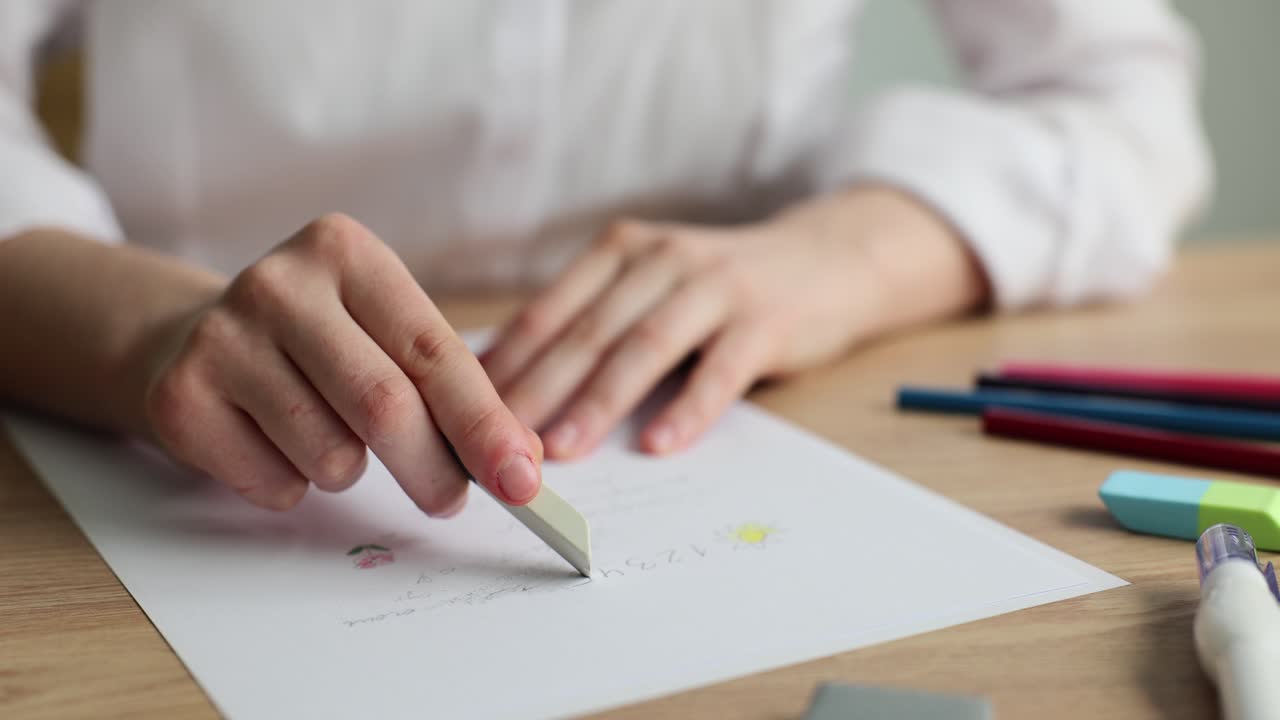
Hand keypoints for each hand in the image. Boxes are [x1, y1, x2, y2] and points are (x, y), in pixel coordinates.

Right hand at [140, 214, 541, 512]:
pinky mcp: (181, 397)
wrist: (193, 339)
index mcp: (346, 252)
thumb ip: (453, 391)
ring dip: (350, 472)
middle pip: (384, 406)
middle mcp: (279, 284)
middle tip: (451, 500)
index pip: (434, 352)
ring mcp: (221, 337)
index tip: (522, 480)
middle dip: (434, 470)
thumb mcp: (385, 335)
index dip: (484, 425)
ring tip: (330, 437)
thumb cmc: (319, 343)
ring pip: (331, 455)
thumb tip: (521, 464)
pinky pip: (276, 484)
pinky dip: (295, 487)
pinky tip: (274, 444)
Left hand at [481, 187, 987, 459]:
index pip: (550, 312)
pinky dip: (689, 408)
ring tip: (562, 450)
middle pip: (588, 331)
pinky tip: (660, 446)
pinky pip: (720, 369)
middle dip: (537, 390)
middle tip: (496, 442)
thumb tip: (503, 385)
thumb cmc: (718, 289)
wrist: (826, 260)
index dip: (507, 365)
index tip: (464, 414)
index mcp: (620, 252)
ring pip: (645, 346)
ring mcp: (716, 285)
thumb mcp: (649, 286)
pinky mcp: (766, 319)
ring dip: (600, 401)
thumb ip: (590, 323)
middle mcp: (662, 259)